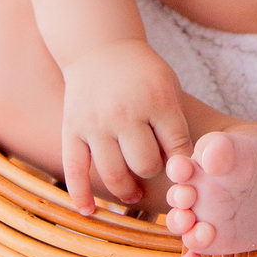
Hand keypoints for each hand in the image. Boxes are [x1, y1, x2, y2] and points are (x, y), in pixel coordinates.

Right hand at [60, 39, 192, 214]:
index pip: (178, 146)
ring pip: (113, 174)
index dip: (184, 165)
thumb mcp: (168, 86)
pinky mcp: (72, 129)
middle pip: (145, 164)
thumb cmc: (141, 72)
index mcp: (157, 100)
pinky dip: (81, 195)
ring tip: (133, 194)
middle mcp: (125, 112)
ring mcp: (96, 122)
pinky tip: (89, 210)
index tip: (183, 171)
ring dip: (126, 191)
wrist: (99, 46)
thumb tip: (183, 169)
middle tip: (153, 171)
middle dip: (153, 172)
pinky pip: (74, 170)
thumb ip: (175, 124)